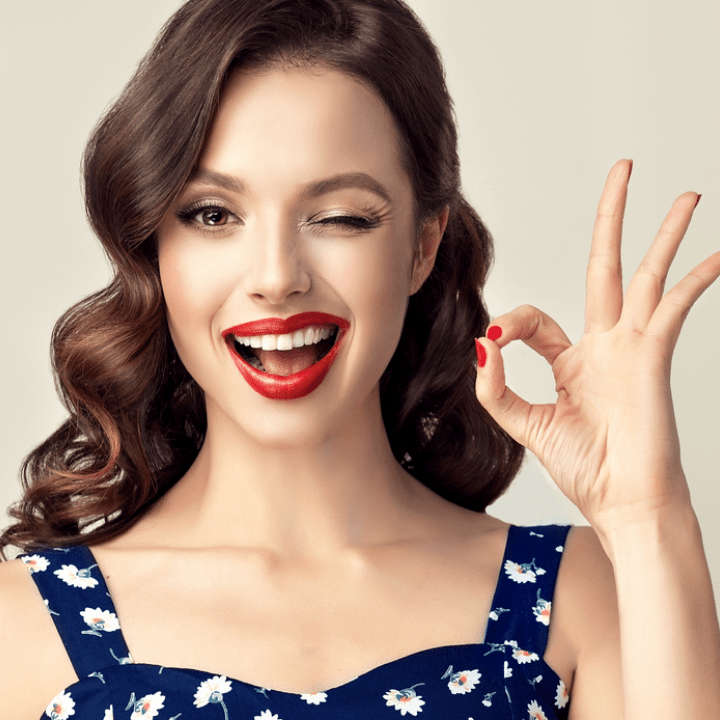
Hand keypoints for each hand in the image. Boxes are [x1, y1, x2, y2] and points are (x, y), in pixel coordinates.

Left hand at [474, 160, 719, 532]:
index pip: (536, 319)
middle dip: (612, 219)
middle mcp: (605, 345)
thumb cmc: (584, 467)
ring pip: (648, 277)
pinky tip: (717, 256)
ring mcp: (632, 347)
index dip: (511, 322)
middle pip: (606, 268)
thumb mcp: (523, 424)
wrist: (621, 501)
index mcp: (571, 360)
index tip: (495, 343)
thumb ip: (496, 387)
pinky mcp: (653, 358)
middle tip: (623, 171)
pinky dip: (694, 281)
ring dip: (664, 236)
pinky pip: (675, 309)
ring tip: (685, 197)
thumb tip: (481, 344)